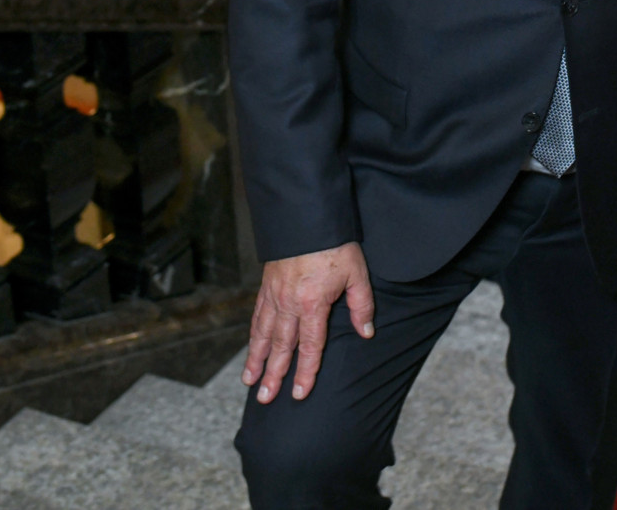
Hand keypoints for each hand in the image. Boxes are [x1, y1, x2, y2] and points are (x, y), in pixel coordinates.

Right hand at [242, 242, 373, 403]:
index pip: (310, 346)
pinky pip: (257, 316)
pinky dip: (254, 335)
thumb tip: (366, 332)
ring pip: (264, 334)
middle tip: (266, 399)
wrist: (307, 217)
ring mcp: (274, 294)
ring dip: (257, 360)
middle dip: (274, 375)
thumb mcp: (357, 274)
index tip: (299, 394)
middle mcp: (289, 303)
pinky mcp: (267, 285)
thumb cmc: (335, 244)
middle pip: (281, 347)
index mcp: (313, 304)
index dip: (305, 372)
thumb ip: (361, 305)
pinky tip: (252, 347)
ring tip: (250, 382)